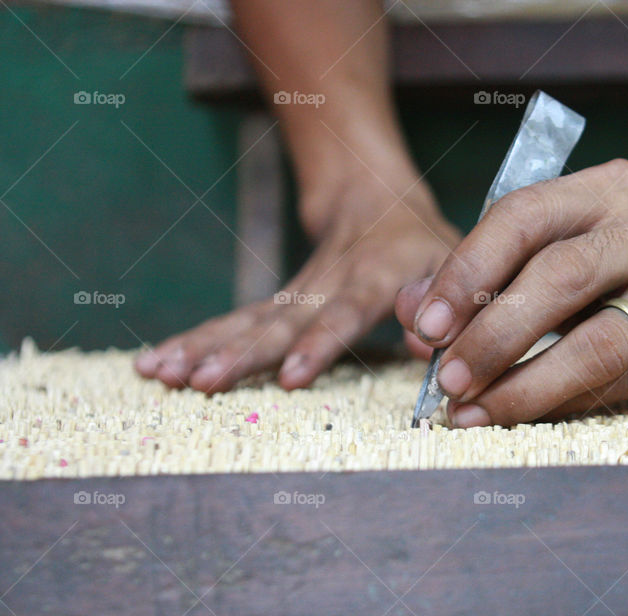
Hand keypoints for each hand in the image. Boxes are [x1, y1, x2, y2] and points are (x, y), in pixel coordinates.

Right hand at [136, 175, 459, 392]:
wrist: (375, 200)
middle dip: (239, 354)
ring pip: (244, 321)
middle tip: (200, 382)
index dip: (319, 344)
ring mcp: (295, 295)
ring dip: (203, 348)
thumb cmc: (425, 245)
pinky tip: (153, 363)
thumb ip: (447, 302)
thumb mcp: (454, 263)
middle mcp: (326, 286)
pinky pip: (232, 324)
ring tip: (161, 374)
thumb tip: (428, 344)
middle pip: (278, 321)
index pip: (344, 312)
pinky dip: (193, 342)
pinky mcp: (276, 304)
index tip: (290, 376)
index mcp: (374, 278)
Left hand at [396, 159, 627, 427]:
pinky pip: (617, 386)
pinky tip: (518, 417)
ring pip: (595, 344)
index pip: (523, 215)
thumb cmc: (624, 264)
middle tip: (445, 378)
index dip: (466, 271)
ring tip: (470, 410)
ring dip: (522, 384)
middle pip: (560, 276)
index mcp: (611, 188)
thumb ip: (485, 273)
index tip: (426, 324)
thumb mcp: (563, 246)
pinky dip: (558, 405)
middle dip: (490, 334)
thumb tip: (410, 312)